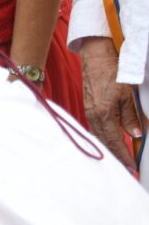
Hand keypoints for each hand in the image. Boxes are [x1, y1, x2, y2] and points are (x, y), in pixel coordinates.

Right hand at [79, 37, 140, 170]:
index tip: (132, 166)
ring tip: (121, 157)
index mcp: (104, 114)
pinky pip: (96, 129)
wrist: (95, 58)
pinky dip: (105, 138)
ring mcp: (90, 113)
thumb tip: (135, 134)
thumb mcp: (127, 95)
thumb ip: (131, 116)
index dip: (124, 155)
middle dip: (117, 156)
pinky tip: (110, 141)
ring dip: (111, 148)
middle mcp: (94, 116)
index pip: (115, 142)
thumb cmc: (111, 72)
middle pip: (105, 143)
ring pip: (100, 137)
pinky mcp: (90, 109)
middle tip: (128, 167)